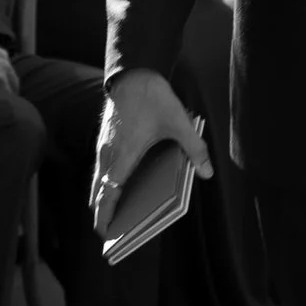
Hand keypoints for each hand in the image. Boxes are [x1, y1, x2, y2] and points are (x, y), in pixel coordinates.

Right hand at [92, 66, 210, 234]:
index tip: (104, 232)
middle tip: (109, 233)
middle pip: (98, 190)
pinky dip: (104, 182)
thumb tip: (206, 172)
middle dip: (101, 212)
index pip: (108, 193)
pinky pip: (101, 167)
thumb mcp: (180, 123)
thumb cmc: (153, 97)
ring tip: (112, 216)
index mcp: (123, 155)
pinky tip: (117, 188)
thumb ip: (195, 149)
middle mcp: (108, 153)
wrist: (133, 72)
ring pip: (98, 179)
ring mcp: (104, 146)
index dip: (104, 214)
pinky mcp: (105, 139)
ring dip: (102, 197)